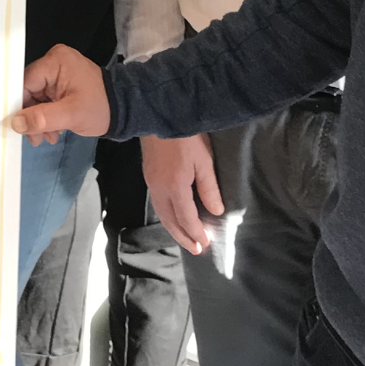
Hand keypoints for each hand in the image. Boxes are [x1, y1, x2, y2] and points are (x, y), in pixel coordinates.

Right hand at [11, 44, 110, 143]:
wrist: (124, 109)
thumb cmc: (100, 107)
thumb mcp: (71, 115)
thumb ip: (42, 118)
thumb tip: (16, 123)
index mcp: (55, 61)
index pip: (25, 82)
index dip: (19, 106)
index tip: (20, 127)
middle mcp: (53, 61)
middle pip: (28, 90)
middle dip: (31, 116)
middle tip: (37, 138)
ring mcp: (57, 71)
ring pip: (34, 97)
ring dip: (39, 119)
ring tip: (49, 137)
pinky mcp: (60, 82)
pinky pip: (44, 98)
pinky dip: (46, 115)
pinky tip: (53, 130)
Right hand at [142, 133, 222, 254]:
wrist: (158, 116)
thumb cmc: (185, 136)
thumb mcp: (203, 161)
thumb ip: (209, 188)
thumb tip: (215, 211)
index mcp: (175, 188)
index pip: (186, 218)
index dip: (196, 232)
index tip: (205, 244)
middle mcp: (159, 190)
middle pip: (170, 221)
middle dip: (183, 237)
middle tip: (196, 249)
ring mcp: (151, 183)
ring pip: (162, 214)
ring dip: (174, 229)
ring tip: (186, 238)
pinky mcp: (149, 176)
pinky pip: (158, 204)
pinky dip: (167, 216)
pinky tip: (173, 217)